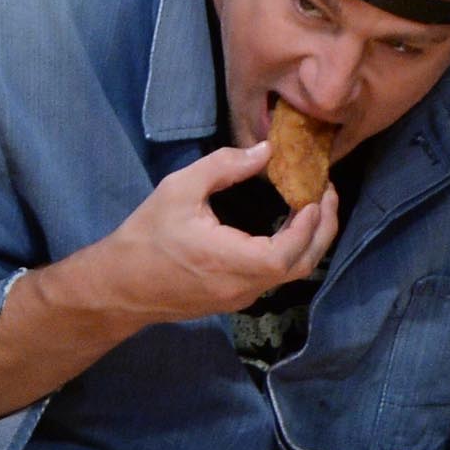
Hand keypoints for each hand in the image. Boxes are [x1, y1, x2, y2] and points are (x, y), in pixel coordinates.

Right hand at [97, 143, 339, 322]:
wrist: (121, 285)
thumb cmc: (146, 235)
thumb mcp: (179, 189)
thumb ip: (224, 167)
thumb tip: (266, 151)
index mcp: (229, 262)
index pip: (286, 253)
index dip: (308, 226)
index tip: (314, 193)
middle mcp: (243, 287)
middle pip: (301, 266)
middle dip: (322, 229)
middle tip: (327, 193)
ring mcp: (243, 298)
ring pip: (292, 274)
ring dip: (310, 240)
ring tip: (314, 204)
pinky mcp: (238, 299)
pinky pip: (276, 276)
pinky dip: (292, 250)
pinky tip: (290, 223)